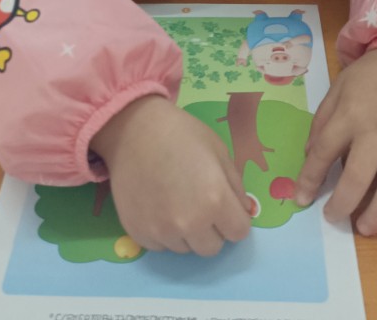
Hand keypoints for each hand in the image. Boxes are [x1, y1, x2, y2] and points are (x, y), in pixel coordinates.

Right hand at [91, 95, 251, 254]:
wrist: (133, 129)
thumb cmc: (181, 134)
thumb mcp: (219, 150)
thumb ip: (235, 186)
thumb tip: (243, 212)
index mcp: (215, 200)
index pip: (239, 233)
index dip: (234, 218)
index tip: (224, 206)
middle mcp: (190, 223)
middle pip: (212, 247)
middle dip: (212, 229)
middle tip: (199, 203)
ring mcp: (162, 231)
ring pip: (185, 248)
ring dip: (186, 232)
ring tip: (175, 200)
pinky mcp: (138, 233)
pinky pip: (160, 246)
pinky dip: (162, 232)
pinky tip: (157, 204)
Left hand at [294, 48, 376, 235]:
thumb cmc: (370, 76)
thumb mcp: (337, 88)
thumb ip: (322, 122)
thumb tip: (310, 156)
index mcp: (350, 114)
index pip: (324, 152)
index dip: (309, 179)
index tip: (301, 199)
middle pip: (358, 177)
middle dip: (342, 204)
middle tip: (333, 218)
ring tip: (365, 227)